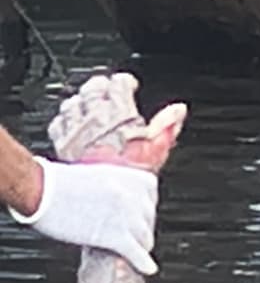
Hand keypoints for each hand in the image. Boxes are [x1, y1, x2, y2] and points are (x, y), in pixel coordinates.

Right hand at [21, 159, 160, 272]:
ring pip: (145, 237)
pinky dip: (143, 263)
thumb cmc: (56, 182)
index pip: (151, 193)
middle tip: (129, 235)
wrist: (40, 190)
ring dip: (139, 245)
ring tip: (131, 252)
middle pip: (149, 217)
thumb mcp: (94, 173)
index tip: (138, 214)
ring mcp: (126, 215)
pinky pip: (137, 253)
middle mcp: (131, 194)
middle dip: (139, 227)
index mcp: (126, 175)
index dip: (143, 206)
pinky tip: (147, 268)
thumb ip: (112, 185)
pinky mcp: (115, 235)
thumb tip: (117, 201)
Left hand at [48, 71, 186, 176]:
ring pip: (73, 102)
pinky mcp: (62, 143)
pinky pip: (58, 123)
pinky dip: (64, 119)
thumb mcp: (156, 151)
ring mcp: (76, 129)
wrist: (101, 200)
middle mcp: (95, 117)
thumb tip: (179, 110)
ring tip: (89, 105)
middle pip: (93, 88)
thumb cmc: (129, 178)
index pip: (119, 84)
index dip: (125, 82)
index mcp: (119, 114)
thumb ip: (167, 127)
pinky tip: (71, 123)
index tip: (129, 85)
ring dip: (81, 100)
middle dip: (101, 86)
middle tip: (107, 90)